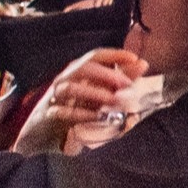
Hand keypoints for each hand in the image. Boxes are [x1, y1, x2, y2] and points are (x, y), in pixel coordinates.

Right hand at [13, 46, 143, 153]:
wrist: (45, 132)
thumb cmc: (77, 107)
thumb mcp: (101, 93)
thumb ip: (121, 78)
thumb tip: (142, 64)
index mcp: (78, 72)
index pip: (95, 56)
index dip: (114, 55)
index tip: (134, 58)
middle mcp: (65, 80)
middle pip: (83, 68)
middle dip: (107, 74)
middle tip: (127, 84)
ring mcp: (55, 98)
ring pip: (70, 88)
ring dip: (95, 93)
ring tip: (114, 100)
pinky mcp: (50, 116)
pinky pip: (63, 112)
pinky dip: (82, 114)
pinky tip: (98, 117)